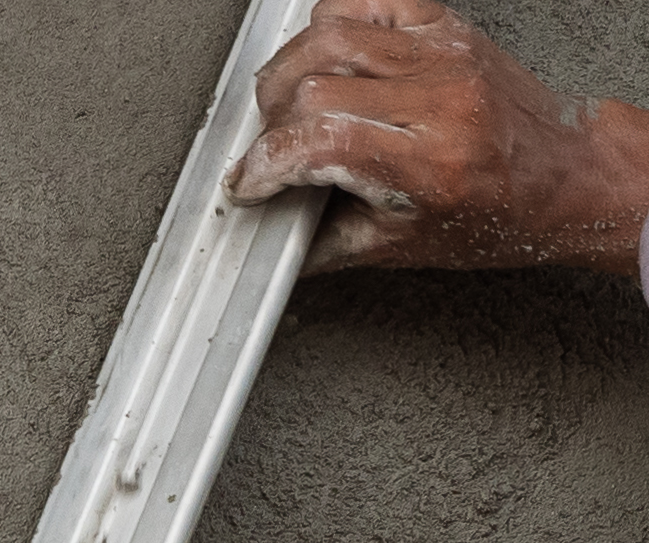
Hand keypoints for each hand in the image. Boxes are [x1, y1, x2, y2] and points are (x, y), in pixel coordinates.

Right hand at [225, 0, 648, 274]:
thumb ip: (320, 242)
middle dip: (271, 126)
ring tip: (288, 106)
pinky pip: (366, 1)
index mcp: (429, 163)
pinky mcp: (443, 25)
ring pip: (328, 36)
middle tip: (272, 152)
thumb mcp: (397, 248)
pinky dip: (329, 25)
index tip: (249, 182)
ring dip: (288, 73)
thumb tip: (262, 236)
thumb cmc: (494, 213)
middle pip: (313, 87)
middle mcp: (439, 98)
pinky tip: (326, 60)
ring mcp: (442, 53)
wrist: (562, 173)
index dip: (264, 163)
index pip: (319, 141)